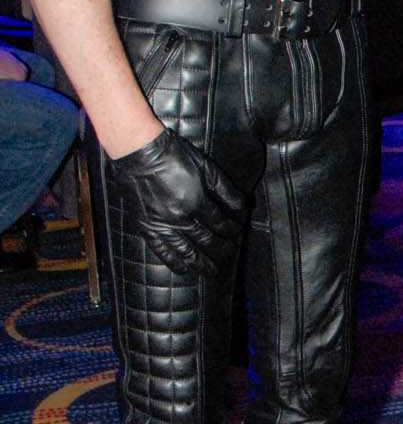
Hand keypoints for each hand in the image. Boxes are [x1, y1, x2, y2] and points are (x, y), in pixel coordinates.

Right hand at [104, 127, 243, 276]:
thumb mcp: (206, 167)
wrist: (139, 153)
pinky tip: (184, 269)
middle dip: (221, 248)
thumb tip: (242, 206)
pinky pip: (161, 251)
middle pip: (206, 240)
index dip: (231, 229)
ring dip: (201, 263)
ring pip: (186, 251)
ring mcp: (162, 224)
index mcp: (196, 201)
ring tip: (212, 271)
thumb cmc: (174, 155)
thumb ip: (224, 189)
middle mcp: (180, 217)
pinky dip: (173, 262)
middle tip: (229, 252)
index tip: (235, 231)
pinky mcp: (146, 226)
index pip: (220, 223)